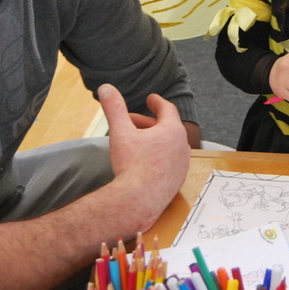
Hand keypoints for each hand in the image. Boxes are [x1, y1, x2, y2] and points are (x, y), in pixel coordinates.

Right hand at [98, 84, 189, 223]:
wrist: (138, 201)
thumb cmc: (132, 165)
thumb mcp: (120, 132)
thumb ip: (114, 108)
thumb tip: (106, 88)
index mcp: (172, 131)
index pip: (167, 109)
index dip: (157, 102)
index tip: (151, 99)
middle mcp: (182, 146)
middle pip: (166, 127)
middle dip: (148, 123)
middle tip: (131, 122)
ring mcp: (182, 165)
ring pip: (169, 146)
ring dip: (154, 140)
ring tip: (136, 142)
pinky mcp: (178, 181)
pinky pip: (169, 162)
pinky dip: (158, 157)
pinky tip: (144, 162)